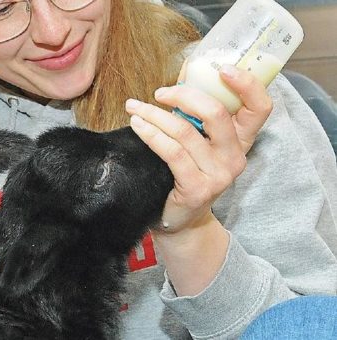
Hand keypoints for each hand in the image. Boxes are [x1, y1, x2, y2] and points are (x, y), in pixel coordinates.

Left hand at [125, 64, 272, 233]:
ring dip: (155, 114)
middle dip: (183, 95)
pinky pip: (172, 152)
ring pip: (186, 131)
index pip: (260, 107)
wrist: (180, 220)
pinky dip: (151, 134)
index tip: (222, 67)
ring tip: (134, 107)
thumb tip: (186, 69)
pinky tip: (137, 126)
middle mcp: (235, 156)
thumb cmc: (185, 173)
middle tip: (159, 92)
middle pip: (217, 113)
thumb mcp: (199, 141)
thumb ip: (196, 111)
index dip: (246, 84)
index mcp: (242, 139)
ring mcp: (218, 174)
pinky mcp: (197, 188)